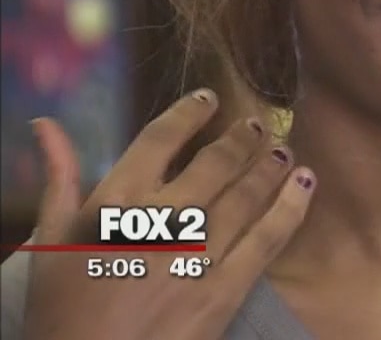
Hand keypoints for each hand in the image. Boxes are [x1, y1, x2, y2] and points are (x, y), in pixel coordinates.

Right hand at [21, 90, 315, 339]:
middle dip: (242, 138)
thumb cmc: (62, 309)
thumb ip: (58, 178)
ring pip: (247, 192)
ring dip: (270, 165)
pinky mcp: (227, 285)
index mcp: (116, 201)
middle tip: (258, 126)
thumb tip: (45, 124)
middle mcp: (164, 217)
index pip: (161, 138)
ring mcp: (199, 250)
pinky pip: (269, 236)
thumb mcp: (50, 240)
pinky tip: (306, 183)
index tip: (209, 99)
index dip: (189, 113)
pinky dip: (292, 205)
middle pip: (216, 161)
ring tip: (283, 152)